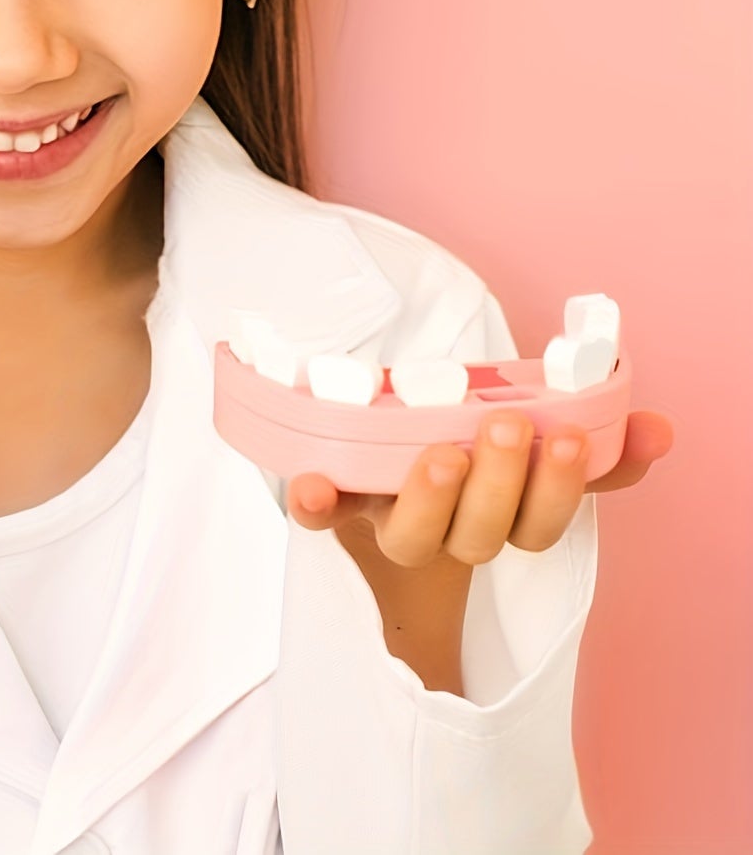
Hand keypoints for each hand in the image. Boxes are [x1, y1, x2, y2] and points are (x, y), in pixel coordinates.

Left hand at [287, 409, 674, 566]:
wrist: (380, 452)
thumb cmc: (468, 445)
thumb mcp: (530, 443)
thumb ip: (596, 443)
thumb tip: (655, 429)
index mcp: (495, 518)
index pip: (534, 527)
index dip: (554, 490)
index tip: (567, 438)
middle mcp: (442, 530)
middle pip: (475, 537)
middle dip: (497, 485)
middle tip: (504, 427)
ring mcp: (386, 518)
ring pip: (410, 536)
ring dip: (431, 499)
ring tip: (444, 453)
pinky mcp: (334, 501)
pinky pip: (322, 516)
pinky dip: (315, 506)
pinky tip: (310, 487)